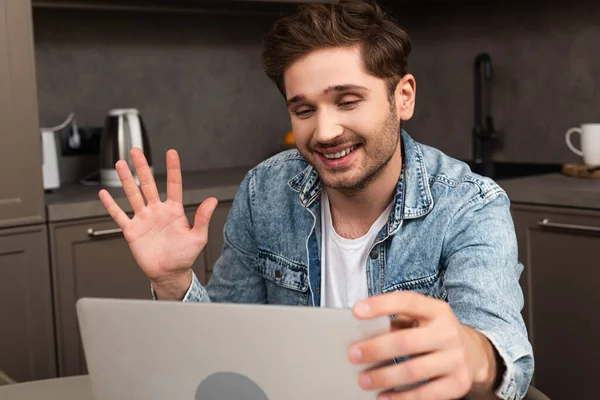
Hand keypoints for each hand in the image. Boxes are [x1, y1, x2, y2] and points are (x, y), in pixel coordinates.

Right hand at [98, 148, 217, 299]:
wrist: (169, 274)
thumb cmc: (184, 256)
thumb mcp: (198, 237)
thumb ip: (203, 218)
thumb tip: (213, 201)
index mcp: (174, 211)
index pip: (174, 184)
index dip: (173, 168)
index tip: (171, 153)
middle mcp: (157, 211)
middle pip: (149, 184)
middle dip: (142, 167)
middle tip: (136, 151)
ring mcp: (143, 219)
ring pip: (133, 195)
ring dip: (126, 180)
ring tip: (120, 164)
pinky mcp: (132, 231)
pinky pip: (119, 216)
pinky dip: (111, 206)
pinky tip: (104, 194)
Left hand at [348, 292, 498, 399]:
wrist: (474, 354)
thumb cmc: (435, 333)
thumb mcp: (423, 318)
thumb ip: (397, 320)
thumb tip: (362, 332)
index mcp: (436, 310)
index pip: (407, 301)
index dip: (380, 305)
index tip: (356, 311)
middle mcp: (448, 332)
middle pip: (406, 341)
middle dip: (376, 349)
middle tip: (353, 355)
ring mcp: (455, 358)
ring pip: (413, 370)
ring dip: (384, 377)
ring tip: (364, 380)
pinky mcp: (459, 383)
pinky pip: (426, 393)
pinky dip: (401, 398)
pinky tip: (384, 397)